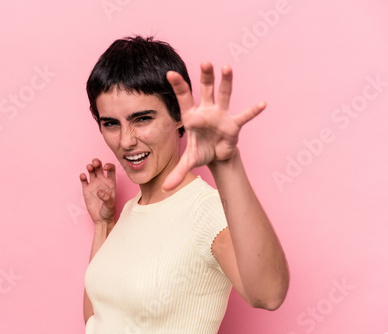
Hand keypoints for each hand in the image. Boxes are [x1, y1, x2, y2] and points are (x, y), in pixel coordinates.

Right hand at [79, 158, 115, 223]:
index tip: (105, 167)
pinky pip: (84, 180)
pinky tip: (83, 176)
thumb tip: (100, 192)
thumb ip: (107, 198)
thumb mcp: (110, 205)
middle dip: (97, 162)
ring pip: (91, 171)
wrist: (101, 219)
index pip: (111, 169)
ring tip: (89, 167)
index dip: (109, 165)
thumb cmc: (109, 211)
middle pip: (99, 167)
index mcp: (110, 183)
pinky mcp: (86, 189)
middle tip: (95, 163)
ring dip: (90, 167)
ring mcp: (94, 185)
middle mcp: (102, 181)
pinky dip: (83, 176)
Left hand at [162, 62, 265, 190]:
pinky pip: (244, 116)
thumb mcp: (189, 161)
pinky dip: (252, 111)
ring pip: (224, 95)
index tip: (170, 73)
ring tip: (227, 67)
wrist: (216, 156)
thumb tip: (165, 189)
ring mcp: (221, 114)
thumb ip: (177, 172)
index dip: (178, 86)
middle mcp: (206, 110)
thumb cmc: (201, 151)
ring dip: (226, 82)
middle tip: (205, 62)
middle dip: (206, 76)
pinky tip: (262, 104)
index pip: (183, 98)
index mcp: (192, 116)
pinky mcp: (233, 123)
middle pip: (205, 89)